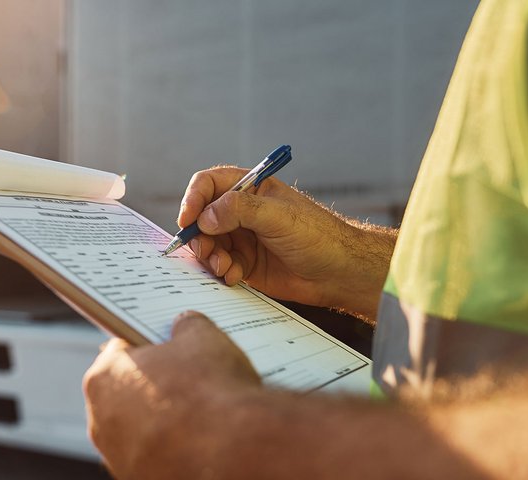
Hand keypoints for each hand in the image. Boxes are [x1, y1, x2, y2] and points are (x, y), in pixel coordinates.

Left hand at [83, 311, 260, 478]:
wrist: (232, 453)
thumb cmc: (210, 394)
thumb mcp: (203, 338)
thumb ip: (188, 326)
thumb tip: (188, 324)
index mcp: (104, 378)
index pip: (121, 350)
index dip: (148, 344)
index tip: (165, 344)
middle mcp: (101, 422)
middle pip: (128, 391)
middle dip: (154, 383)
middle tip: (188, 376)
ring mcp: (120, 457)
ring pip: (140, 429)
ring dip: (163, 420)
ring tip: (200, 411)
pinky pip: (156, 456)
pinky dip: (173, 448)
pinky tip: (201, 439)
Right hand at [179, 167, 394, 318]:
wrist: (339, 273)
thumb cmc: (317, 236)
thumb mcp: (279, 216)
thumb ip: (240, 211)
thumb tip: (205, 217)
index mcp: (250, 189)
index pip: (209, 185)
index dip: (194, 199)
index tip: (188, 220)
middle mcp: (241, 212)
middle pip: (202, 218)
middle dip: (199, 236)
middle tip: (206, 251)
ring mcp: (242, 238)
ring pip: (208, 244)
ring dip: (210, 256)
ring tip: (225, 267)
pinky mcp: (244, 264)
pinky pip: (219, 266)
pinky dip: (221, 272)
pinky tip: (235, 277)